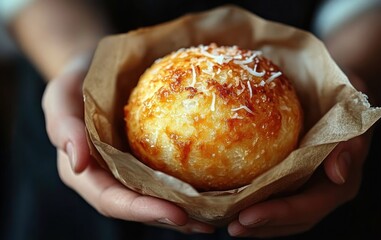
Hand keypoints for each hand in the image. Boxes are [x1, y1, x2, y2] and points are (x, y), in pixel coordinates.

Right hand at [41, 59, 213, 233]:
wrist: (97, 67)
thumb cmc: (76, 80)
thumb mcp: (60, 95)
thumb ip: (62, 125)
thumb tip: (77, 162)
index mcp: (87, 173)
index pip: (112, 201)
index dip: (142, 211)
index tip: (176, 213)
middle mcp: (112, 177)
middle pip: (142, 207)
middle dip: (173, 218)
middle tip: (208, 223)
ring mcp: (134, 168)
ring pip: (161, 196)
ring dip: (190, 210)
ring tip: (221, 214)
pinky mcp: (152, 155)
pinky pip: (173, 171)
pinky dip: (195, 182)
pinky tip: (219, 183)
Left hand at [227, 75, 371, 237]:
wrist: (339, 88)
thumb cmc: (345, 93)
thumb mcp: (352, 106)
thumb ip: (350, 140)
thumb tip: (339, 173)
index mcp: (341, 180)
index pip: (312, 205)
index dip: (281, 213)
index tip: (249, 215)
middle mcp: (324, 189)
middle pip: (294, 219)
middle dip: (264, 225)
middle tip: (233, 227)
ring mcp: (308, 186)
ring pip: (283, 214)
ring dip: (257, 223)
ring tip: (226, 224)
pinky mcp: (294, 178)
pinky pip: (274, 195)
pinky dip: (254, 202)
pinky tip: (230, 202)